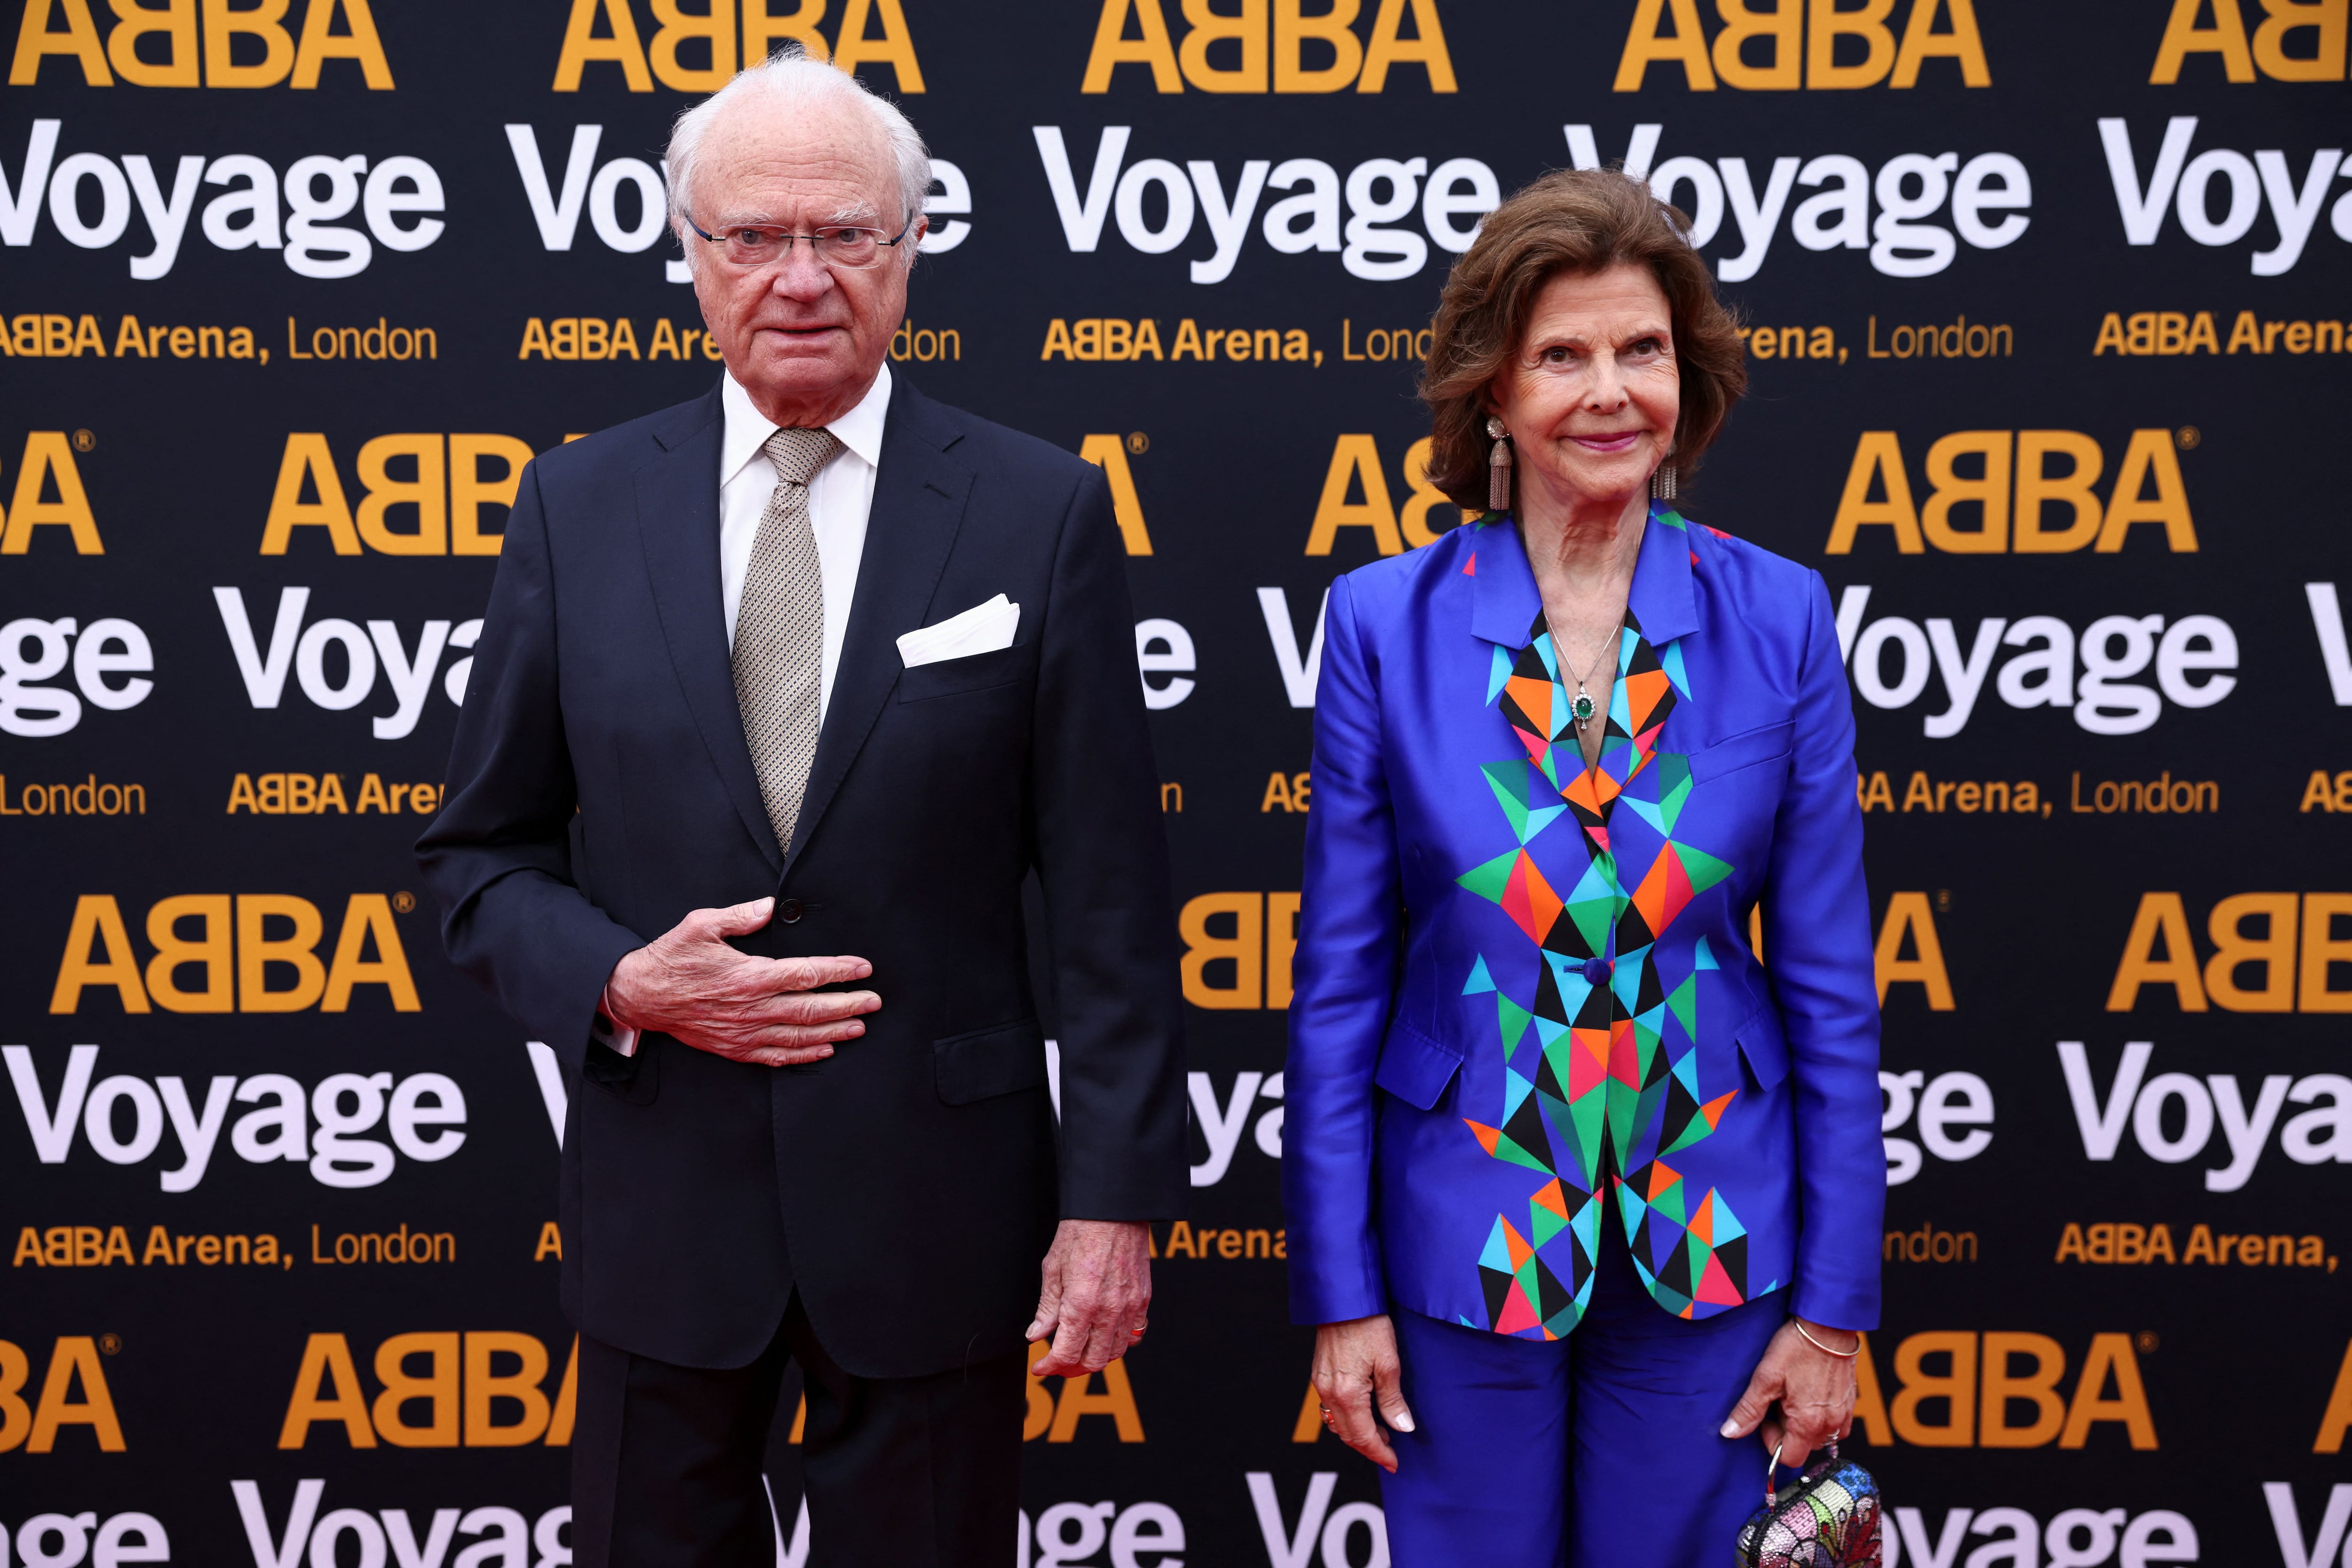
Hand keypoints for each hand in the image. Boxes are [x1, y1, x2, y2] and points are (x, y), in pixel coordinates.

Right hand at [604, 898, 877, 1066]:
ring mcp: (744, 1031)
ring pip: (799, 1035)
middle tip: (874, 1001)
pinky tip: (823, 1049)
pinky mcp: (734, 1047)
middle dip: (848, 1005)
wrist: (640, 995)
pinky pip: (776, 1055)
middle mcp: (752, 1007)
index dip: (839, 971)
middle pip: (812, 1009)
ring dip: (834, 1031)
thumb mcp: (701, 925)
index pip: (807, 973)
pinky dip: (803, 1054)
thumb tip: (769, 907)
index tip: (863, 968)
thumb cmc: (671, 959)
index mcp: (749, 975)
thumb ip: (739, 915)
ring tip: (860, 1026)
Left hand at [1027, 1220, 1150, 1376]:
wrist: (1113, 1210)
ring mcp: (1130, 1307)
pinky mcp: (1143, 1299)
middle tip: (1058, 1361)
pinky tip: (1105, 1334)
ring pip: (1115, 1352)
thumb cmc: (1080, 1233)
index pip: (1065, 1354)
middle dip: (1072, 1367)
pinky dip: (1120, 1341)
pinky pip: (1136, 1334)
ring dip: (1096, 1356)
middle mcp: (1108, 1312)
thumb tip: (1036, 1335)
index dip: (1049, 1366)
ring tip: (1081, 1348)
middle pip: (1093, 1362)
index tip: (1040, 1366)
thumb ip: (1046, 1307)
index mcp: (1081, 1305)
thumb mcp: (1052, 1268)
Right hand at [1312, 1315, 1414, 1472]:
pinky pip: (1330, 1408)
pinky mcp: (1319, 1375)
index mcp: (1347, 1394)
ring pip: (1337, 1424)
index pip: (1364, 1437)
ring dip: (1357, 1434)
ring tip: (1381, 1432)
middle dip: (1369, 1447)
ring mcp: (1321, 1384)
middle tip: (1390, 1451)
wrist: (1343, 1301)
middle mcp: (1329, 1393)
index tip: (1394, 1463)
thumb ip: (1392, 1400)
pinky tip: (1363, 1412)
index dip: (1380, 1453)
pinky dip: (1347, 1418)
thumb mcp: (1388, 1363)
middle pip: (1348, 1435)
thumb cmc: (1368, 1326)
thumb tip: (1402, 1428)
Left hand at [1720, 1317, 1859, 1469]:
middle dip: (1787, 1431)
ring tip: (1795, 1395)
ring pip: (1819, 1436)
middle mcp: (1830, 1425)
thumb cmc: (1797, 1347)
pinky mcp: (1850, 1404)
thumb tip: (1731, 1433)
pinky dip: (1820, 1417)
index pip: (1789, 1457)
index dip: (1771, 1441)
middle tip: (1779, 1401)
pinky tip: (1810, 1394)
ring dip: (1804, 1424)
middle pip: (1804, 1447)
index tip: (1766, 1417)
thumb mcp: (1765, 1377)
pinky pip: (1834, 1425)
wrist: (1829, 1326)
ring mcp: (1843, 1415)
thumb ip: (1749, 1409)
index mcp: (1808, 1423)